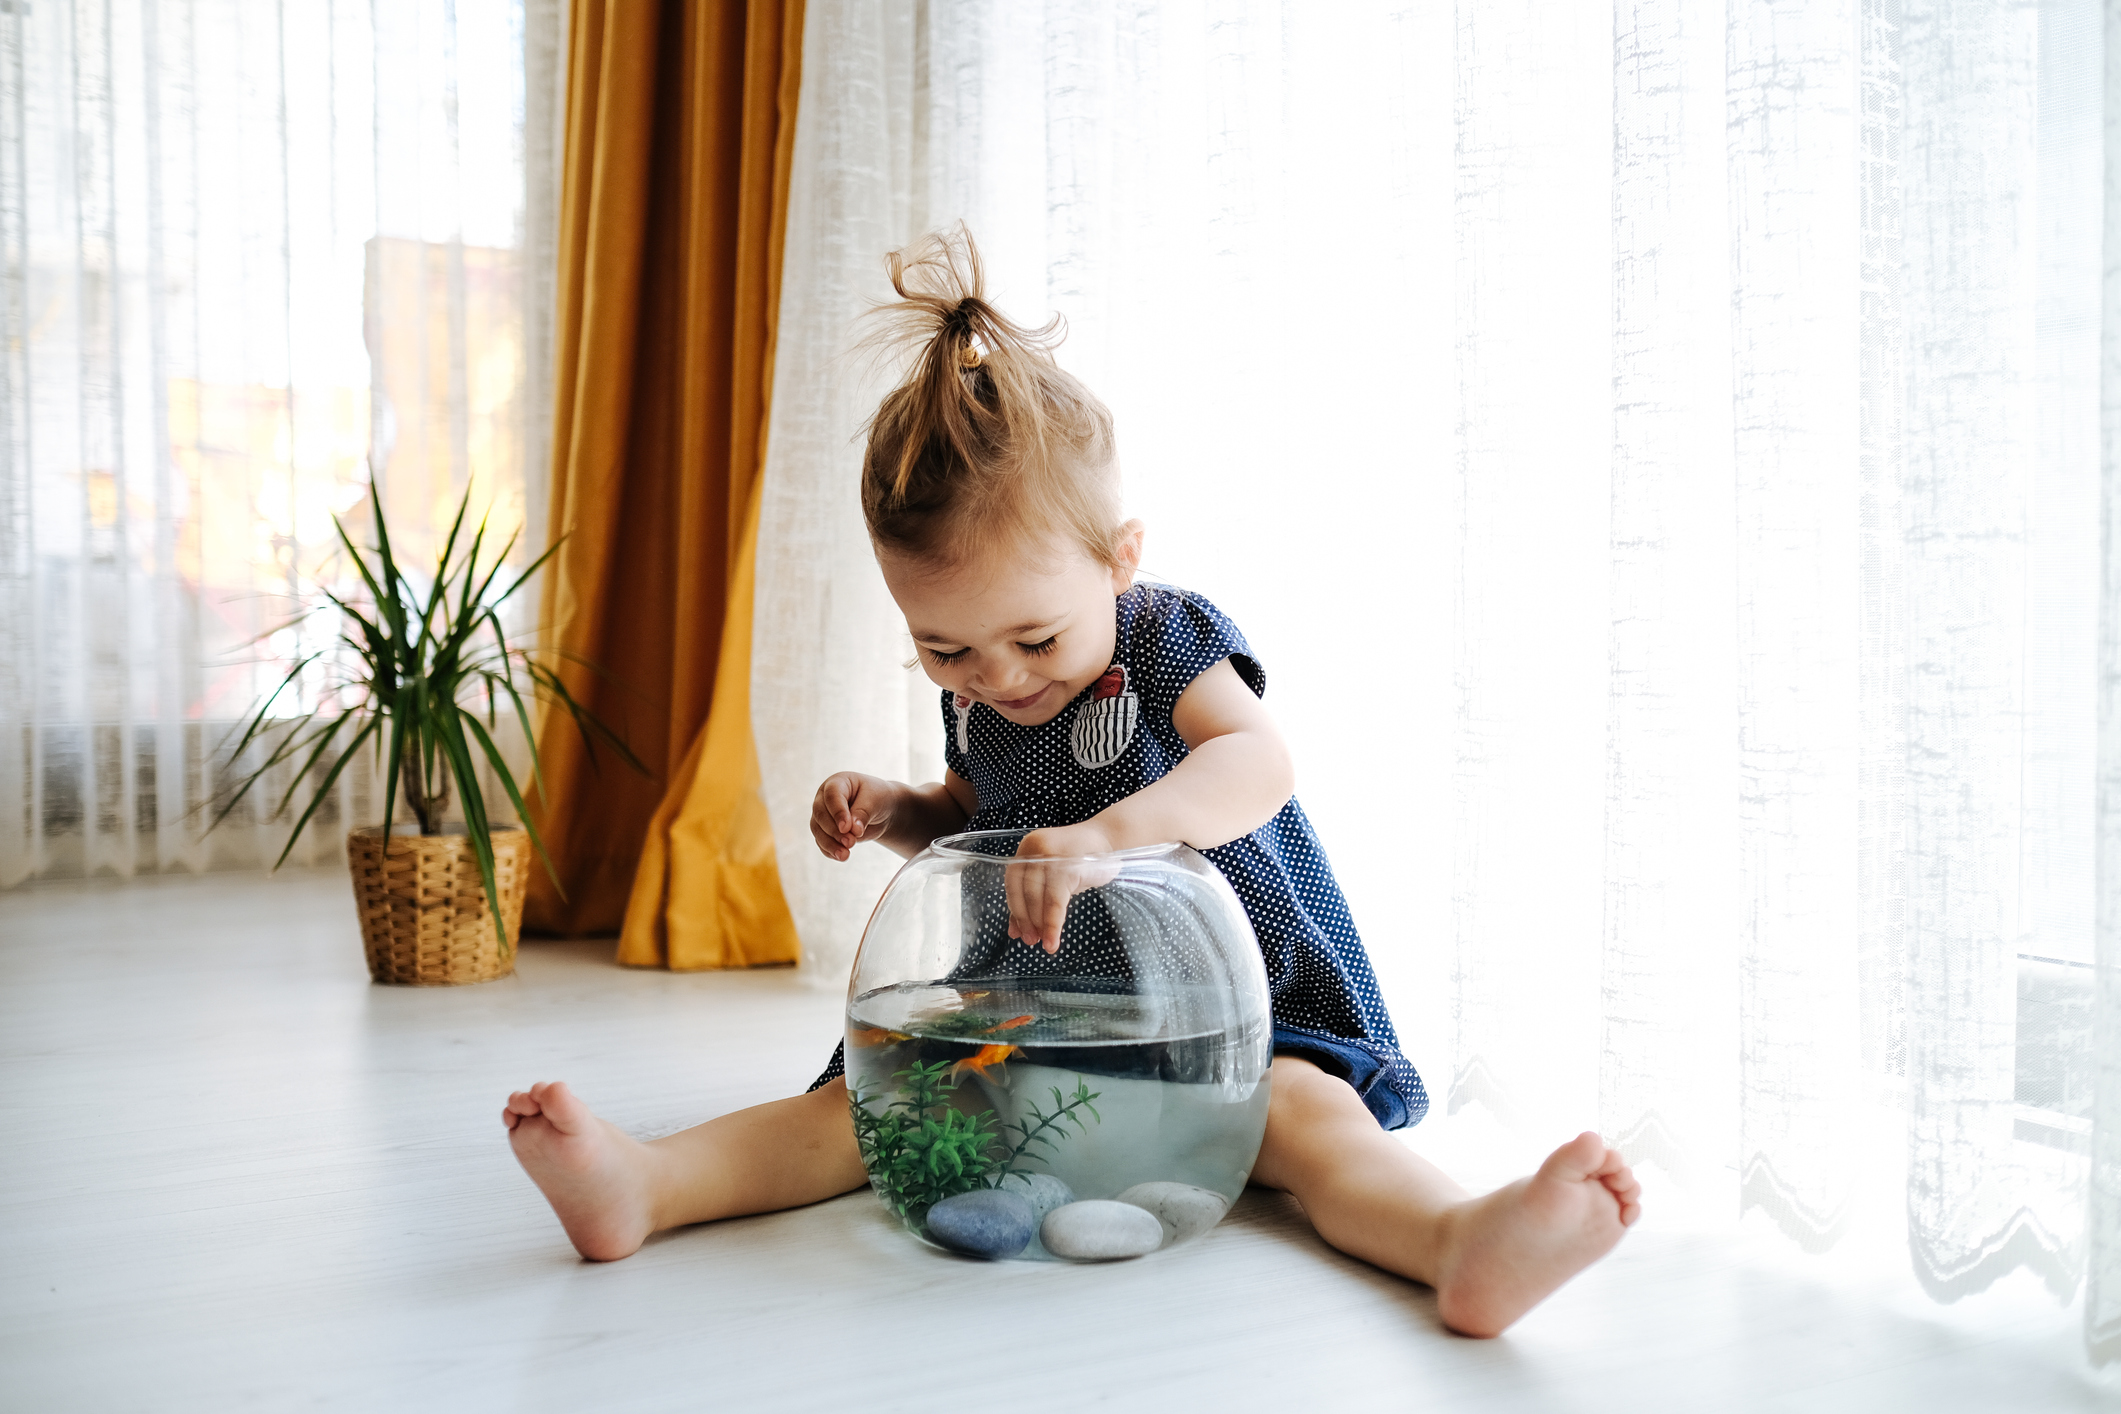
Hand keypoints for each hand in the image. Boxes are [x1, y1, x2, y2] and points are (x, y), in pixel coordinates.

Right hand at [811, 773, 901, 860]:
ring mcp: (823, 814)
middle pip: (820, 814)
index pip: (832, 796)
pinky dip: (829, 850)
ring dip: (830, 844)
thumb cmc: (878, 798)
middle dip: (834, 831)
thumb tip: (853, 831)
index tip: (847, 828)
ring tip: (845, 855)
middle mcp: (825, 797)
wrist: (882, 810)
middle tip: (851, 843)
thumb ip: (863, 813)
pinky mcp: (824, 830)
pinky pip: (821, 842)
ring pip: (818, 830)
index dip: (837, 812)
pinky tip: (841, 856)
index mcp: (837, 783)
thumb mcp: (875, 801)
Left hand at [1006, 822, 1123, 954]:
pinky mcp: (1069, 866)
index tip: (1018, 933)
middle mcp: (1035, 848)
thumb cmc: (1080, 860)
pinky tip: (1054, 939)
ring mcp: (1052, 856)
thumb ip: (1034, 898)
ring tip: (1045, 944)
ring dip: (1040, 925)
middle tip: (1031, 941)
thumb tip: (1016, 931)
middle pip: (1024, 890)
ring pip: (1039, 897)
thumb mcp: (1054, 876)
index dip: (1015, 909)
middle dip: (1027, 920)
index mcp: (1027, 848)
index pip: (1013, 883)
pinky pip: (1056, 901)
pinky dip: (1054, 923)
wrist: (1110, 839)